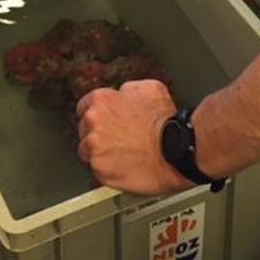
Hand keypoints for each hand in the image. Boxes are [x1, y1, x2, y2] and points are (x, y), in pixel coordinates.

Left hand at [76, 80, 190, 193]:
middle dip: (97, 134)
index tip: (103, 123)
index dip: (97, 116)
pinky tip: (122, 167)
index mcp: (101, 100)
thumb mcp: (148, 88)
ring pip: (87, 151)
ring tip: (119, 156)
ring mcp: (94, 146)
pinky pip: (97, 170)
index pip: (84, 107)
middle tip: (116, 140)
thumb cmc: (164, 121)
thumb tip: (122, 93)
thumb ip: (127, 89)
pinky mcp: (100, 169)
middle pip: (84, 129)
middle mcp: (93, 121)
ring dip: (99, 153)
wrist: (176, 149)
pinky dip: (108, 170)